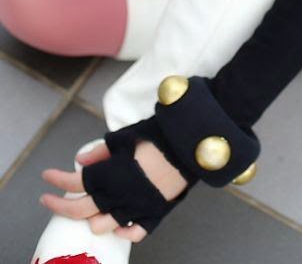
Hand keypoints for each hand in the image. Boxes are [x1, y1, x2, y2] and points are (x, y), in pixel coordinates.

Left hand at [39, 138, 188, 243]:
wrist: (188, 146)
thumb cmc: (156, 136)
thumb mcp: (124, 137)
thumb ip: (101, 151)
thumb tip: (82, 160)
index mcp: (108, 176)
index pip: (74, 182)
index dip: (57, 180)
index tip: (46, 176)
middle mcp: (116, 198)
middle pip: (80, 210)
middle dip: (59, 205)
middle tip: (48, 200)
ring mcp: (134, 210)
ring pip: (102, 226)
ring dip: (90, 218)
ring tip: (87, 210)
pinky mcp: (152, 215)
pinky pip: (133, 233)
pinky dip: (122, 231)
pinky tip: (118, 224)